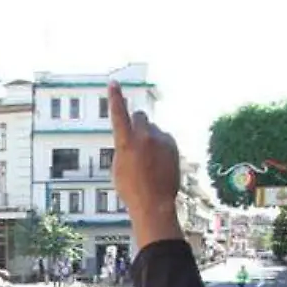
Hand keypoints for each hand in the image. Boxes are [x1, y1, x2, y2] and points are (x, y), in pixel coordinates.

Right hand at [106, 83, 179, 241]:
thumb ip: (123, 147)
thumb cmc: (131, 189)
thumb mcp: (118, 166)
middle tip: (136, 139)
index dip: (115, 98)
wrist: (154, 204)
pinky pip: (164, 138)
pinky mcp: (173, 145)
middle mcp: (144, 137)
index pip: (118, 114)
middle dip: (137, 123)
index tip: (114, 83)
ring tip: (149, 161)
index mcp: (125, 142)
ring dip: (150, 137)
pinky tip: (159, 163)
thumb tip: (131, 138)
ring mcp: (160, 140)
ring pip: (152, 128)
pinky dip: (161, 145)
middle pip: (140, 116)